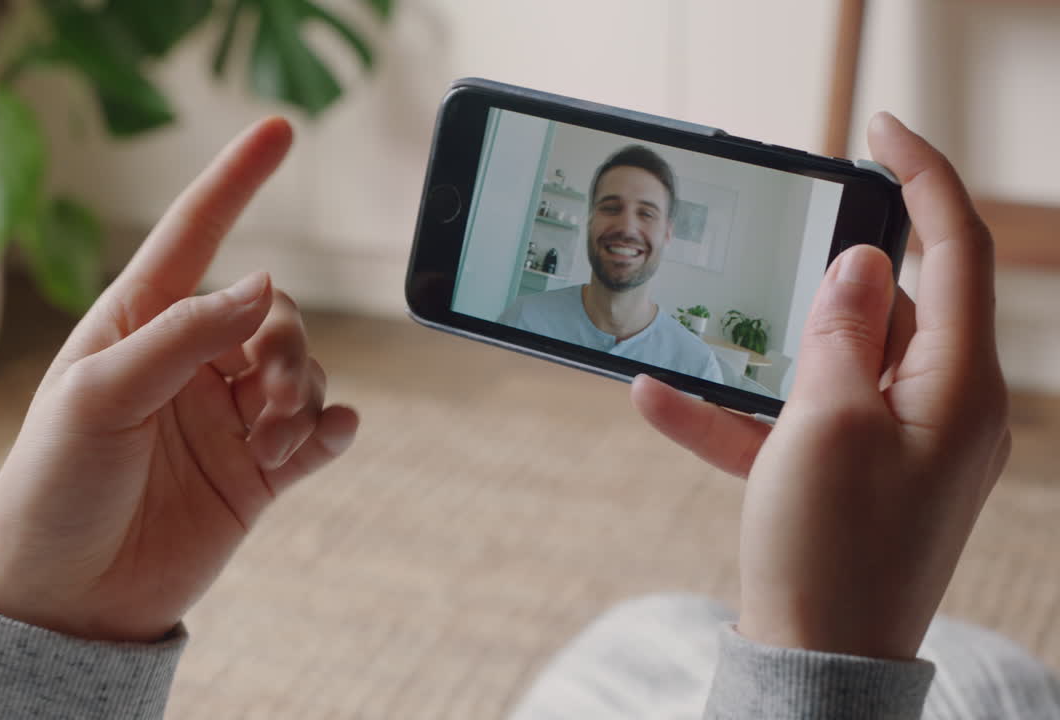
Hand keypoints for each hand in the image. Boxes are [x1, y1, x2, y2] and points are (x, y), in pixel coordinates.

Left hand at [0, 118, 358, 642]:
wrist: (69, 602)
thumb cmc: (55, 489)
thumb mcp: (97, 398)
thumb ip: (181, 337)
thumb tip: (264, 286)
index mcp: (139, 327)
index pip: (195, 235)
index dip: (236, 180)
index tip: (280, 129)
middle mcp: (191, 363)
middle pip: (272, 311)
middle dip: (286, 340)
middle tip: (266, 393)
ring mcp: (229, 417)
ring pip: (303, 368)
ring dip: (305, 389)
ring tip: (275, 434)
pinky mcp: (260, 473)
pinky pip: (320, 432)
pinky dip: (332, 427)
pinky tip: (322, 438)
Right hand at [630, 112, 1009, 659]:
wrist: (815, 664)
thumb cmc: (832, 550)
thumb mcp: (828, 424)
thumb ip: (842, 333)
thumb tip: (862, 263)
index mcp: (958, 388)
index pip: (957, 252)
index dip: (922, 179)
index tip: (879, 129)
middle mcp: (938, 410)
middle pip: (893, 308)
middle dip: (829, 280)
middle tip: (780, 248)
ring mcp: (893, 447)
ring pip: (835, 365)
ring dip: (767, 353)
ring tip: (705, 336)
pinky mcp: (848, 479)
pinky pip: (793, 424)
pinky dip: (738, 412)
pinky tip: (657, 400)